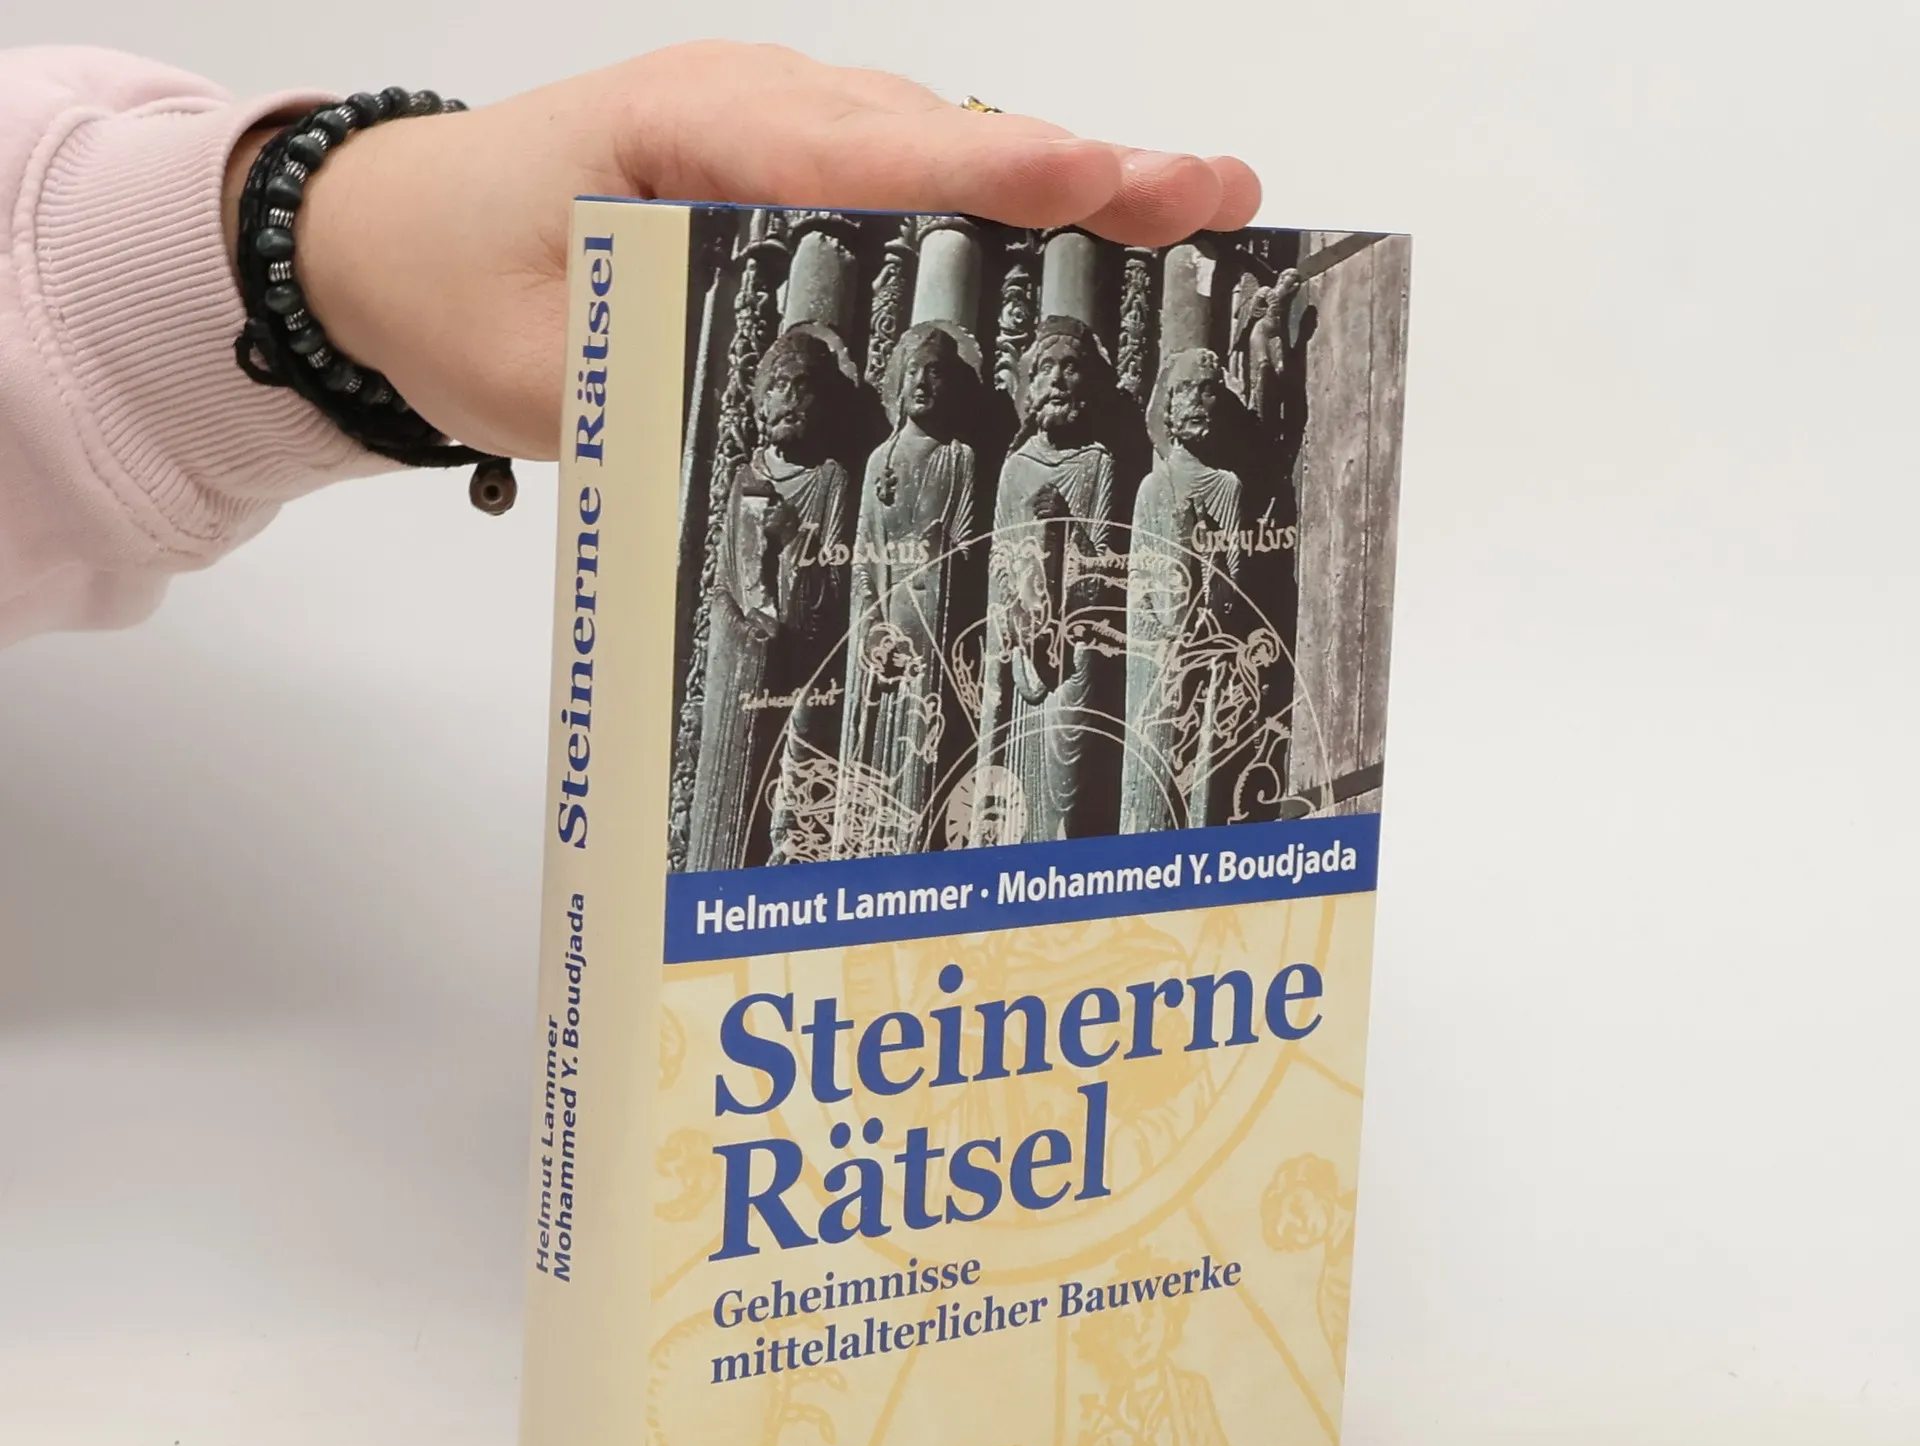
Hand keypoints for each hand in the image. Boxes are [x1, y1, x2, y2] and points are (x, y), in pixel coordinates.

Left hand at [229, 42, 1260, 457]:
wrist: (380, 244)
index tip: (1102, 185)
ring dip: (1061, 186)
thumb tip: (795, 466)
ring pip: (938, 151)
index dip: (992, 177)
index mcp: (694, 132)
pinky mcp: (781, 177)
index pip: (868, 153)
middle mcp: (754, 112)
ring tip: (1194, 211)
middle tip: (1217, 194)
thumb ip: (672, 396)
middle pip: (939, 136)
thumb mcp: (546, 369)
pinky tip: (1083, 235)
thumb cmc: (450, 283)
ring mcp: (775, 135)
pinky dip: (997, 209)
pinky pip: (906, 180)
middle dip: (1082, 169)